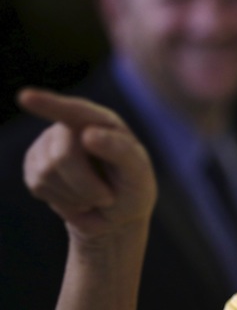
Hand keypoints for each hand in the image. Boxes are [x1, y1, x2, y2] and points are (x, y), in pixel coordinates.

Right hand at [19, 88, 155, 241]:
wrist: (117, 213)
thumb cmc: (133, 188)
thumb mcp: (139, 172)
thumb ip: (121, 151)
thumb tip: (87, 134)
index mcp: (102, 121)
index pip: (75, 111)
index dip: (49, 104)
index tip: (26, 96)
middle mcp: (71, 127)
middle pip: (62, 155)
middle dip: (85, 184)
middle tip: (108, 197)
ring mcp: (48, 145)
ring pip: (46, 173)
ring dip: (76, 195)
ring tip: (94, 195)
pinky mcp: (33, 167)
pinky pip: (38, 186)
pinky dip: (63, 201)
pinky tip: (78, 198)